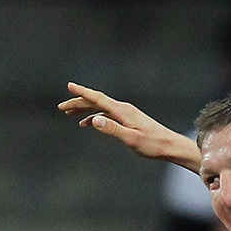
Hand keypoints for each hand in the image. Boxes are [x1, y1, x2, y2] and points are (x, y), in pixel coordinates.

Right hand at [59, 83, 201, 169]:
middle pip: (96, 101)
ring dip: (84, 109)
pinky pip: (106, 114)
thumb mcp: (131, 139)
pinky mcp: (127, 119)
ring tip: (69, 114)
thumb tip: (94, 120)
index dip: (83, 92)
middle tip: (61, 107)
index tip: (69, 85)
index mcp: (122, 111)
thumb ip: (112, 129)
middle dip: (78, 102)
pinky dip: (94, 117)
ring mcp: (125, 113)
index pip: (98, 98)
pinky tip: (87, 124)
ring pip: (100, 107)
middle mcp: (123, 109)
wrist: (169, 145)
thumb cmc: (152, 144)